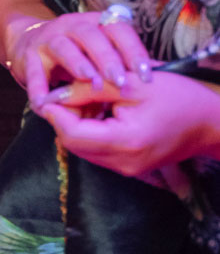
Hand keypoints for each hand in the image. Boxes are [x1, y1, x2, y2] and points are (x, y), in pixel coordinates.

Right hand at [7, 9, 150, 107]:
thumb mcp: (99, 56)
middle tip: (119, 81)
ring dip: (78, 64)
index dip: (133, 50)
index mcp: (96, 25)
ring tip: (90, 82)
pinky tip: (45, 103)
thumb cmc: (76, 57)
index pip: (118, 29)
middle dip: (107, 58)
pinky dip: (39, 86)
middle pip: (91, 35)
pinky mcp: (28, 54)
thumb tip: (157, 88)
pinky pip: (33, 69)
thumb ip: (120, 68)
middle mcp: (72, 27)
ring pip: (63, 46)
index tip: (147, 75)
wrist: (28, 45)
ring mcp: (49, 38)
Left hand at [40, 73, 219, 176]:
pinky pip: (97, 151)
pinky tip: (102, 112)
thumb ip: (89, 89)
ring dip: (76, 124)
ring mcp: (127, 169)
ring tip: (88, 99)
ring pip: (82, 148)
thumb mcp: (131, 84)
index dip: (55, 112)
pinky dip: (91, 131)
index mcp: (124, 142)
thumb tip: (55, 95)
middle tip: (71, 92)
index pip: (71, 133)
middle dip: (64, 117)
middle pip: (73, 143)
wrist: (211, 123)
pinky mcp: (130, 167)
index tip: (51, 91)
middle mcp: (123, 163)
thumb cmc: (177, 98)